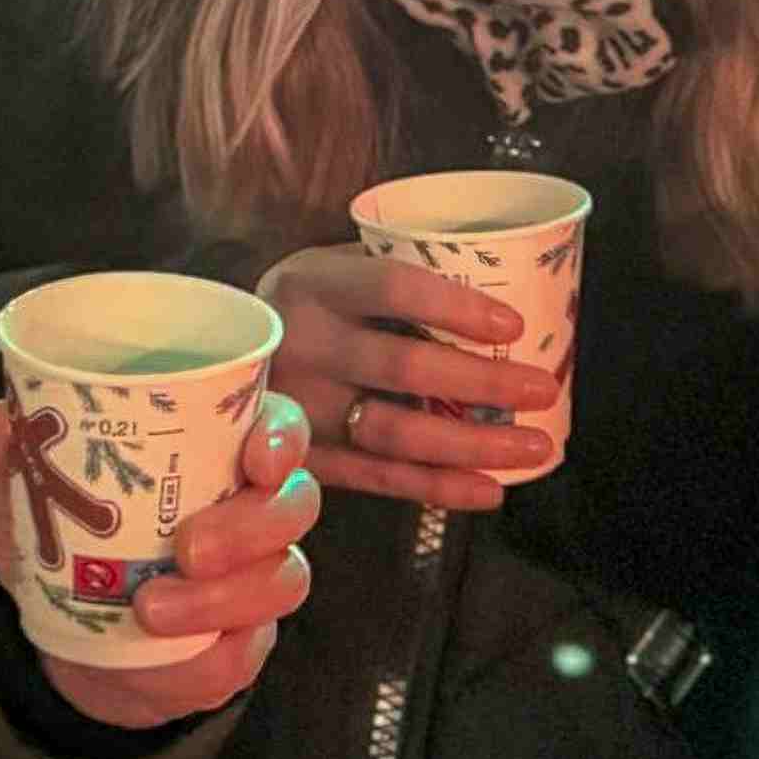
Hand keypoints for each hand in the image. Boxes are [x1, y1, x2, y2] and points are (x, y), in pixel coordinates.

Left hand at [0, 393, 321, 723]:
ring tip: (151, 609)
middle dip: (251, 526)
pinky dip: (209, 654)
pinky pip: (248, 652)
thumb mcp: (32, 496)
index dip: (282, 436)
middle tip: (187, 548)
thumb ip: (10, 453)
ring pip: (284, 580)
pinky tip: (166, 653)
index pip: (280, 429)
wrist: (73, 643)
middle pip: (296, 503)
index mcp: (220, 457)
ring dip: (223, 598)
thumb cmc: (75, 542)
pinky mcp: (243, 647)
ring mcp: (258, 583)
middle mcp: (255, 513)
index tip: (253, 457)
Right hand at [256, 243, 555, 512]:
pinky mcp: (302, 460)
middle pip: (402, 366)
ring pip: (394, 432)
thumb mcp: (331, 269)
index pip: (392, 286)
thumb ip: (393, 274)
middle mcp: (300, 344)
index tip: (513, 324)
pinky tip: (489, 489)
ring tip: (535, 446)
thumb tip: (506, 284)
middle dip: (483, 381)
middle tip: (542, 386)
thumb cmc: (308, 306)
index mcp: (313, 281)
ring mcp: (297, 410)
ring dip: (472, 444)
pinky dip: (437, 487)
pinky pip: (377, 479)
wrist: (216, 359)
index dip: (455, 305)